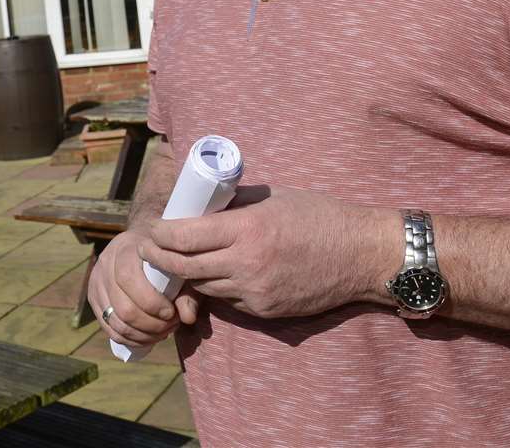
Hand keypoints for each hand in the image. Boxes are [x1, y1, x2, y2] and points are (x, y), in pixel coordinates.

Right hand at [87, 227, 193, 348]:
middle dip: (151, 325)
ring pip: (115, 321)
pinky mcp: (93, 298)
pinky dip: (128, 339)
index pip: (129, 279)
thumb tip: (187, 317)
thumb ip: (187, 290)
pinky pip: (108, 328)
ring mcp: (96, 281)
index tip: (172, 313)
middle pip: (123, 308)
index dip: (151, 303)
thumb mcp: (178, 265)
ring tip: (162, 332)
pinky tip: (146, 338)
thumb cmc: (164, 254)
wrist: (140, 243)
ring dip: (141, 335)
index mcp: (126, 248)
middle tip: (170, 326)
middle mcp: (106, 263)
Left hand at [137, 186, 398, 319]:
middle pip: (185, 266)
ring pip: (204, 286)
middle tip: (149, 249)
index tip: (152, 229)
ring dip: (188, 274)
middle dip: (160, 259)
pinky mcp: (265, 310)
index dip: (160, 235)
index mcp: (247, 229)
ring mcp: (255, 291)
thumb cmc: (319, 216)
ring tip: (176, 261)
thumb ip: (236, 204)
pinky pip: (228, 299)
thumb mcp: (273, 198)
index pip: (185, 236)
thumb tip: (201, 202)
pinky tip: (216, 273)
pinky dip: (217, 286)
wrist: (361, 255)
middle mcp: (247, 263)